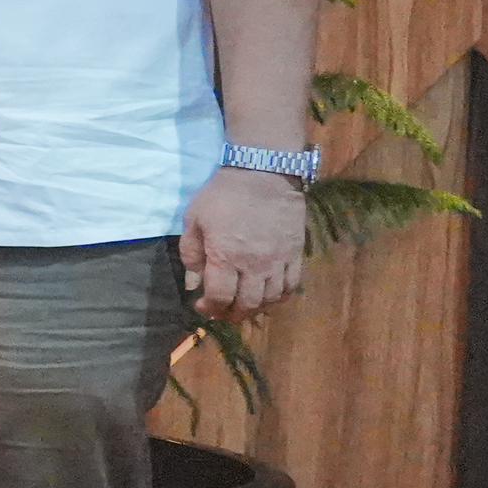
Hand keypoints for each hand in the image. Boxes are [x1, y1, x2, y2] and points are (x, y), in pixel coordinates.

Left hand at [182, 164, 308, 320]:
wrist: (264, 173)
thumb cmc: (223, 195)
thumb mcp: (194, 219)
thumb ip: (191, 254)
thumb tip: (192, 284)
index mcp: (225, 257)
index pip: (219, 297)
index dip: (210, 308)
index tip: (201, 305)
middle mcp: (254, 265)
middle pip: (246, 304)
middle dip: (231, 314)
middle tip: (222, 311)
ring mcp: (279, 261)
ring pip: (270, 300)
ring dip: (255, 309)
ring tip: (243, 305)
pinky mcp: (296, 254)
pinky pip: (292, 286)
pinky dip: (280, 297)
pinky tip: (269, 295)